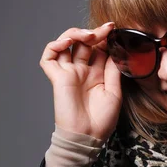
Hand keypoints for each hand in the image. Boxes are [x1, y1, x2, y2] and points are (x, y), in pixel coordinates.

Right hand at [39, 22, 121, 141]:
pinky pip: (49, 57)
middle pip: (84, 43)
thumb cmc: (102, 121)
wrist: (87, 137)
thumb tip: (116, 51)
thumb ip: (113, 71)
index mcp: (97, 75)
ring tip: (88, 35)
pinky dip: (54, 46)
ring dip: (76, 34)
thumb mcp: (114, 92)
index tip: (115, 31)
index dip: (105, 39)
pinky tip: (67, 42)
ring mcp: (69, 73)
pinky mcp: (57, 78)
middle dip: (94, 33)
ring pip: (65, 44)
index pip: (99, 49)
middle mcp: (82, 71)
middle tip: (105, 29)